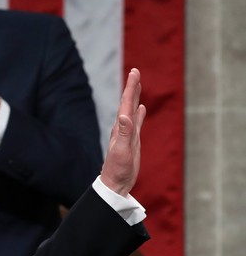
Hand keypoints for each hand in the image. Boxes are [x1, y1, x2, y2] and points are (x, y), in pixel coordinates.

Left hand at [100, 68, 145, 194]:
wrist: (115, 183)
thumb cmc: (117, 169)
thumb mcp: (121, 150)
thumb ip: (124, 133)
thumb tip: (125, 115)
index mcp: (120, 127)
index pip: (126, 102)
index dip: (131, 87)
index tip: (134, 72)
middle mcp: (123, 127)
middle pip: (128, 102)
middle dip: (132, 87)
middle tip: (135, 72)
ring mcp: (128, 133)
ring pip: (132, 110)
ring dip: (135, 97)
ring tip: (137, 85)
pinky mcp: (132, 140)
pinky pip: (136, 123)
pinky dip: (139, 114)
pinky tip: (140, 108)